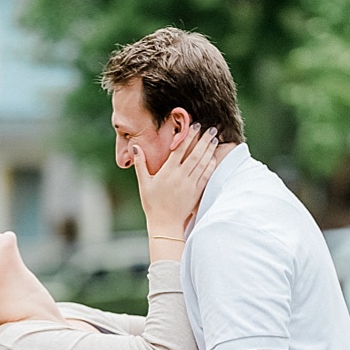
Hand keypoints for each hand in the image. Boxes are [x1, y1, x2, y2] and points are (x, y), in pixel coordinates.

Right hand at [131, 125, 218, 245]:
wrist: (165, 224)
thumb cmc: (152, 204)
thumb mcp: (144, 183)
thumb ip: (140, 164)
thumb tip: (135, 147)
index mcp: (167, 172)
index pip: (180, 149)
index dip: (188, 136)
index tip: (195, 125)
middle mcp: (180, 177)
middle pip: (195, 154)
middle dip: (204, 139)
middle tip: (212, 128)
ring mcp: (190, 185)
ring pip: (202, 163)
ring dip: (209, 150)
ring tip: (214, 139)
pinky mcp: (196, 192)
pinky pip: (206, 176)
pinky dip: (210, 165)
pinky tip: (213, 157)